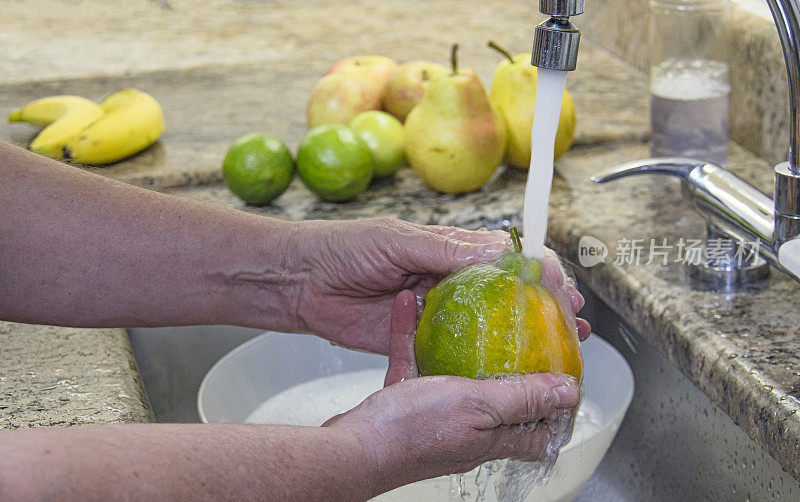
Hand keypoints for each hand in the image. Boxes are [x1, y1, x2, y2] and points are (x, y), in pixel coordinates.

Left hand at [286, 218, 588, 353]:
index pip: (504, 257)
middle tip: (571, 323)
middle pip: (504, 294)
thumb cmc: (345, 248)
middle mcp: (447, 280)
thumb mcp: (398, 240)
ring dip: (520, 337)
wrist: (301, 282)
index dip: (536, 270)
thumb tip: (497, 253)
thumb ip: (444, 250)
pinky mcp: (416, 340)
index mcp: (447, 249)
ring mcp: (434, 313)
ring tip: (554, 349)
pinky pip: (453, 352)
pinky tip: (502, 371)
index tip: (561, 286)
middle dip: (540, 307)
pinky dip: (479, 361)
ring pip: (486, 326)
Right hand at [322, 291, 580, 490]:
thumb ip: (522, 398)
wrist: (352, 448)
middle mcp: (468, 430)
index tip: (567, 374)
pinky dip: (414, 337)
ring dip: (463, 346)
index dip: (558, 406)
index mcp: (492, 435)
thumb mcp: (477, 406)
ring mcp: (436, 416)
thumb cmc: (410, 434)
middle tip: (521, 332)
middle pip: (502, 398)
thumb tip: (568, 392)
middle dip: (513, 366)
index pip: (540, 429)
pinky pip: (415, 364)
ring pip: (456, 376)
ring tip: (470, 314)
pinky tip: (410, 307)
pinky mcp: (405, 403)